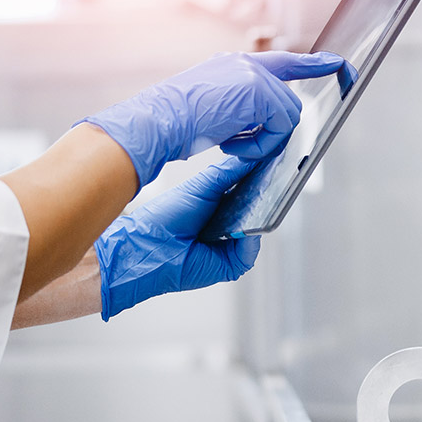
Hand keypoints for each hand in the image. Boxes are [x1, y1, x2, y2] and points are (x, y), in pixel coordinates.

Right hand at [80, 50, 343, 187]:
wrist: (155, 122)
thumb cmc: (172, 125)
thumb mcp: (210, 111)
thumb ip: (239, 110)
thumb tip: (262, 128)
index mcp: (233, 66)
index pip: (282, 62)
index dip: (311, 64)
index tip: (339, 63)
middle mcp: (246, 64)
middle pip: (288, 101)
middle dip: (273, 129)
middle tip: (238, 142)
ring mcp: (254, 75)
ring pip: (287, 116)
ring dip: (262, 140)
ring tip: (229, 144)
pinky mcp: (259, 91)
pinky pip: (281, 127)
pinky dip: (260, 145)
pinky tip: (231, 145)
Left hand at [95, 157, 262, 319]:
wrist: (147, 246)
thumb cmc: (165, 217)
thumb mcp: (201, 187)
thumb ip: (229, 172)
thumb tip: (254, 157)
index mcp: (222, 205)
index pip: (251, 191)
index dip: (261, 179)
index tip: (272, 164)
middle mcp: (229, 225)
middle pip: (258, 211)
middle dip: (265, 198)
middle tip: (274, 181)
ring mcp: (231, 245)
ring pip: (257, 231)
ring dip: (260, 219)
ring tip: (260, 203)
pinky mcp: (231, 264)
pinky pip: (250, 253)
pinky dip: (250, 242)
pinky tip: (245, 229)